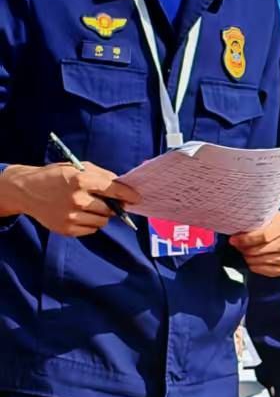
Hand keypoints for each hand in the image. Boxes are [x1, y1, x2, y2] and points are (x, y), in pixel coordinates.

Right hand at [0, 162, 136, 235]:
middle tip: (104, 201)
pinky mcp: (68, 229)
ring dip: (100, 215)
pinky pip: (91, 230)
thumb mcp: (75, 167)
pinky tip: (78, 214)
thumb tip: (122, 186)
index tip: (137, 198)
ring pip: (102, 221)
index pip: (113, 189)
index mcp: (80, 180)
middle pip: (110, 209)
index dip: (127, 194)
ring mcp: (72, 216)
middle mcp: (77, 199)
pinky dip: (90, 223)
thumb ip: (100, 175)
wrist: (26, 190)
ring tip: (87, 206)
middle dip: (111, 205)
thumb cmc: (54, 176)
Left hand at [229, 211, 279, 276]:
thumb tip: (233, 231)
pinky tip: (250, 261)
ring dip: (248, 258)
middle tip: (237, 246)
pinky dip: (255, 267)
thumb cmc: (268, 223)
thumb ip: (250, 222)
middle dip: (245, 249)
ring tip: (243, 252)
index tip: (233, 240)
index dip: (246, 239)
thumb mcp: (261, 217)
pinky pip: (267, 271)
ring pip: (262, 261)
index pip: (264, 236)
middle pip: (260, 251)